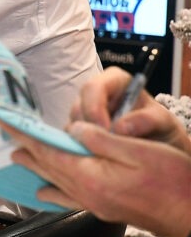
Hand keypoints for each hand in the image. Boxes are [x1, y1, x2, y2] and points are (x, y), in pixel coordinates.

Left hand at [2, 119, 190, 236]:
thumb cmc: (173, 181)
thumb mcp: (138, 150)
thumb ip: (100, 139)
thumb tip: (73, 128)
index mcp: (91, 176)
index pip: (48, 150)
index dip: (25, 134)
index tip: (4, 120)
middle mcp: (86, 192)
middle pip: (48, 166)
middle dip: (26, 148)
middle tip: (5, 133)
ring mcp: (95, 203)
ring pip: (56, 181)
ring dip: (36, 166)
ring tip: (18, 156)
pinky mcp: (104, 208)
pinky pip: (69, 198)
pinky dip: (54, 191)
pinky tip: (44, 192)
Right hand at [71, 67, 190, 153]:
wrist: (162, 147)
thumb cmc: (162, 128)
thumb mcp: (163, 121)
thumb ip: (145, 120)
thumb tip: (119, 128)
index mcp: (115, 81)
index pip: (93, 87)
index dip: (94, 108)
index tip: (105, 130)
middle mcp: (96, 95)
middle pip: (78, 106)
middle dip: (88, 128)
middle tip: (103, 147)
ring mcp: (86, 113)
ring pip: (73, 124)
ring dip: (85, 140)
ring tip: (106, 153)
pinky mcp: (81, 131)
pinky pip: (72, 139)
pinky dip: (82, 148)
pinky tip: (98, 155)